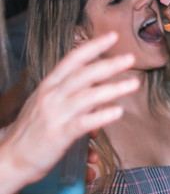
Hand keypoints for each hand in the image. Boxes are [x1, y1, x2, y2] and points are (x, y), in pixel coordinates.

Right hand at [0, 33, 137, 193]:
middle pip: (83, 75)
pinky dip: (101, 116)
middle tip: (131, 57)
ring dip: (112, 89)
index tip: (112, 36)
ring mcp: (55, 115)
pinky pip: (83, 123)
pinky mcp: (59, 134)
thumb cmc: (32, 132)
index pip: (71, 60)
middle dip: (108, 64)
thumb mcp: (50, 107)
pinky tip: (118, 111)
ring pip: (86, 97)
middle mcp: (51, 96)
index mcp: (48, 86)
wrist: (11, 157)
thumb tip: (103, 102)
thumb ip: (75, 100)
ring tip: (134, 83)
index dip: (92, 47)